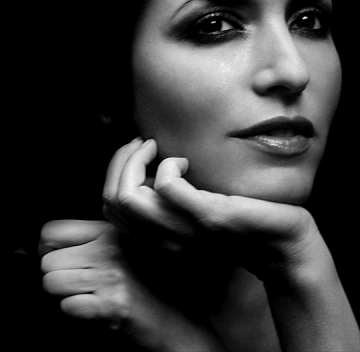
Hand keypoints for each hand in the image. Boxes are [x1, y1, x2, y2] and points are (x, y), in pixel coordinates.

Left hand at [39, 219, 226, 351]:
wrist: (172, 314)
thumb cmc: (142, 280)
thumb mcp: (117, 248)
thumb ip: (87, 240)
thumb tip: (43, 245)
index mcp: (108, 230)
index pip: (50, 230)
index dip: (47, 249)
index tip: (59, 259)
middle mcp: (109, 247)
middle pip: (46, 261)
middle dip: (56, 276)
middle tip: (78, 283)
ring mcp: (111, 274)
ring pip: (51, 283)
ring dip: (64, 295)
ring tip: (88, 295)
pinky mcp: (112, 303)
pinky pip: (68, 307)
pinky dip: (77, 312)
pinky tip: (97, 308)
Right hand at [102, 138, 324, 282]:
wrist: (280, 244)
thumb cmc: (236, 220)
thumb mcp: (191, 209)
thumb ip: (164, 196)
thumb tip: (145, 164)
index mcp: (155, 236)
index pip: (109, 206)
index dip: (115, 172)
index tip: (137, 154)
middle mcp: (161, 238)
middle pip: (111, 199)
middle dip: (121, 161)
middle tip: (145, 145)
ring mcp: (182, 228)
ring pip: (127, 196)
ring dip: (136, 160)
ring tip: (156, 148)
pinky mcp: (206, 216)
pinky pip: (165, 186)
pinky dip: (169, 164)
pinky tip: (185, 162)